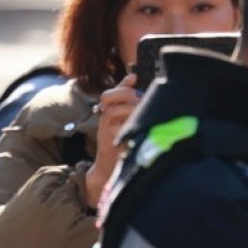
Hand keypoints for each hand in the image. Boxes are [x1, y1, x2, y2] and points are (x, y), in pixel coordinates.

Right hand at [85, 75, 138, 208]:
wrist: (109, 169)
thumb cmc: (122, 144)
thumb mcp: (127, 123)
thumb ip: (131, 105)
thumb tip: (137, 82)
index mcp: (109, 113)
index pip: (109, 93)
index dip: (122, 85)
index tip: (136, 78)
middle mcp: (104, 119)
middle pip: (107, 98)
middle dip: (124, 94)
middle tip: (140, 98)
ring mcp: (105, 131)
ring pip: (112, 112)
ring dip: (129, 109)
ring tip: (142, 112)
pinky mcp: (108, 143)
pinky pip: (116, 130)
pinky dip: (128, 127)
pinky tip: (140, 128)